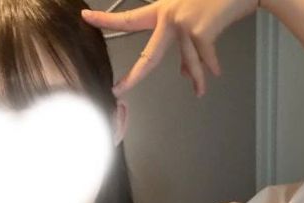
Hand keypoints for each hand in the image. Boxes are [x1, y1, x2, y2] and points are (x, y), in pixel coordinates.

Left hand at [81, 0, 258, 96]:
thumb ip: (185, 47)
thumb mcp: (195, 19)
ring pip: (187, 62)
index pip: (130, 18)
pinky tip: (216, 73)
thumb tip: (184, 72)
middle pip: (149, 55)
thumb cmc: (217, 1)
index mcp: (164, 11)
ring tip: (200, 92)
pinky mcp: (200, 31)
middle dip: (134, 76)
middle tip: (118, 90)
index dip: (107, 19)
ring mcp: (184, 24)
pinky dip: (212, 66)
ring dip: (197, 80)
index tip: (87, 18)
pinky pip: (205, 58)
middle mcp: (170, 17)